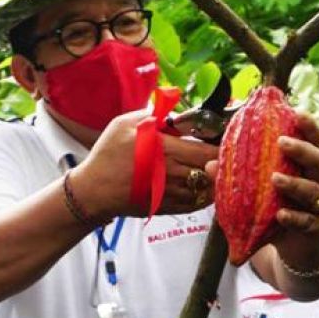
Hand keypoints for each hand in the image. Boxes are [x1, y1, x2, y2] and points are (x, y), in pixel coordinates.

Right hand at [75, 111, 219, 219]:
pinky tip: (202, 187)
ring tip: (214, 171)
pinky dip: (203, 196)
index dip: (222, 148)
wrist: (93, 191)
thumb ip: (151, 114)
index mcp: (164, 149)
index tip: (225, 142)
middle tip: (225, 156)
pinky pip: (195, 205)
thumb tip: (172, 110)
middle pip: (211, 171)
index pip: (207, 151)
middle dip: (221, 163)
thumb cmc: (107, 155)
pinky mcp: (166, 207)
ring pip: (206, 190)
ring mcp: (170, 193)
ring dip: (213, 181)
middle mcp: (171, 173)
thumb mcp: (123, 124)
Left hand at [244, 112, 318, 269]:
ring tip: (275, 179)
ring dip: (294, 184)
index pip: (313, 143)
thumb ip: (239, 179)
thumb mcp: (260, 194)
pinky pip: (307, 221)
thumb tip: (209, 164)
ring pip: (313, 191)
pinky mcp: (318, 229)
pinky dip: (294, 218)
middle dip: (301, 150)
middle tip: (282, 142)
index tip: (297, 112)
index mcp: (307, 168)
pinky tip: (282, 215)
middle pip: (318, 161)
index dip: (308, 127)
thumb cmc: (278, 212)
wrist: (294, 250)